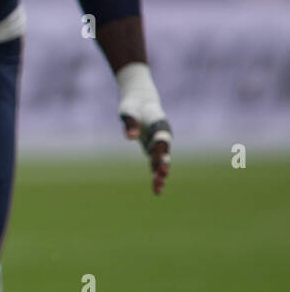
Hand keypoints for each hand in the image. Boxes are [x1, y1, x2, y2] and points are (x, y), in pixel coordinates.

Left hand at [116, 63, 171, 194]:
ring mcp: (158, 145)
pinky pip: (155, 165)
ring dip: (160, 174)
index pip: (161, 136)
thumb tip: (130, 138)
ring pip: (162, 162)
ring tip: (158, 187)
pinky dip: (155, 176)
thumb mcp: (128, 111)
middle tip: (161, 172)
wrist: (140, 102)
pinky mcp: (152, 150)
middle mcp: (162, 136)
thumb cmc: (133, 106)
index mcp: (159, 124)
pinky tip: (156, 189)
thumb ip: (130, 123)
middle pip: (164, 151)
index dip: (160, 143)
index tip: (158, 149)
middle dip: (163, 162)